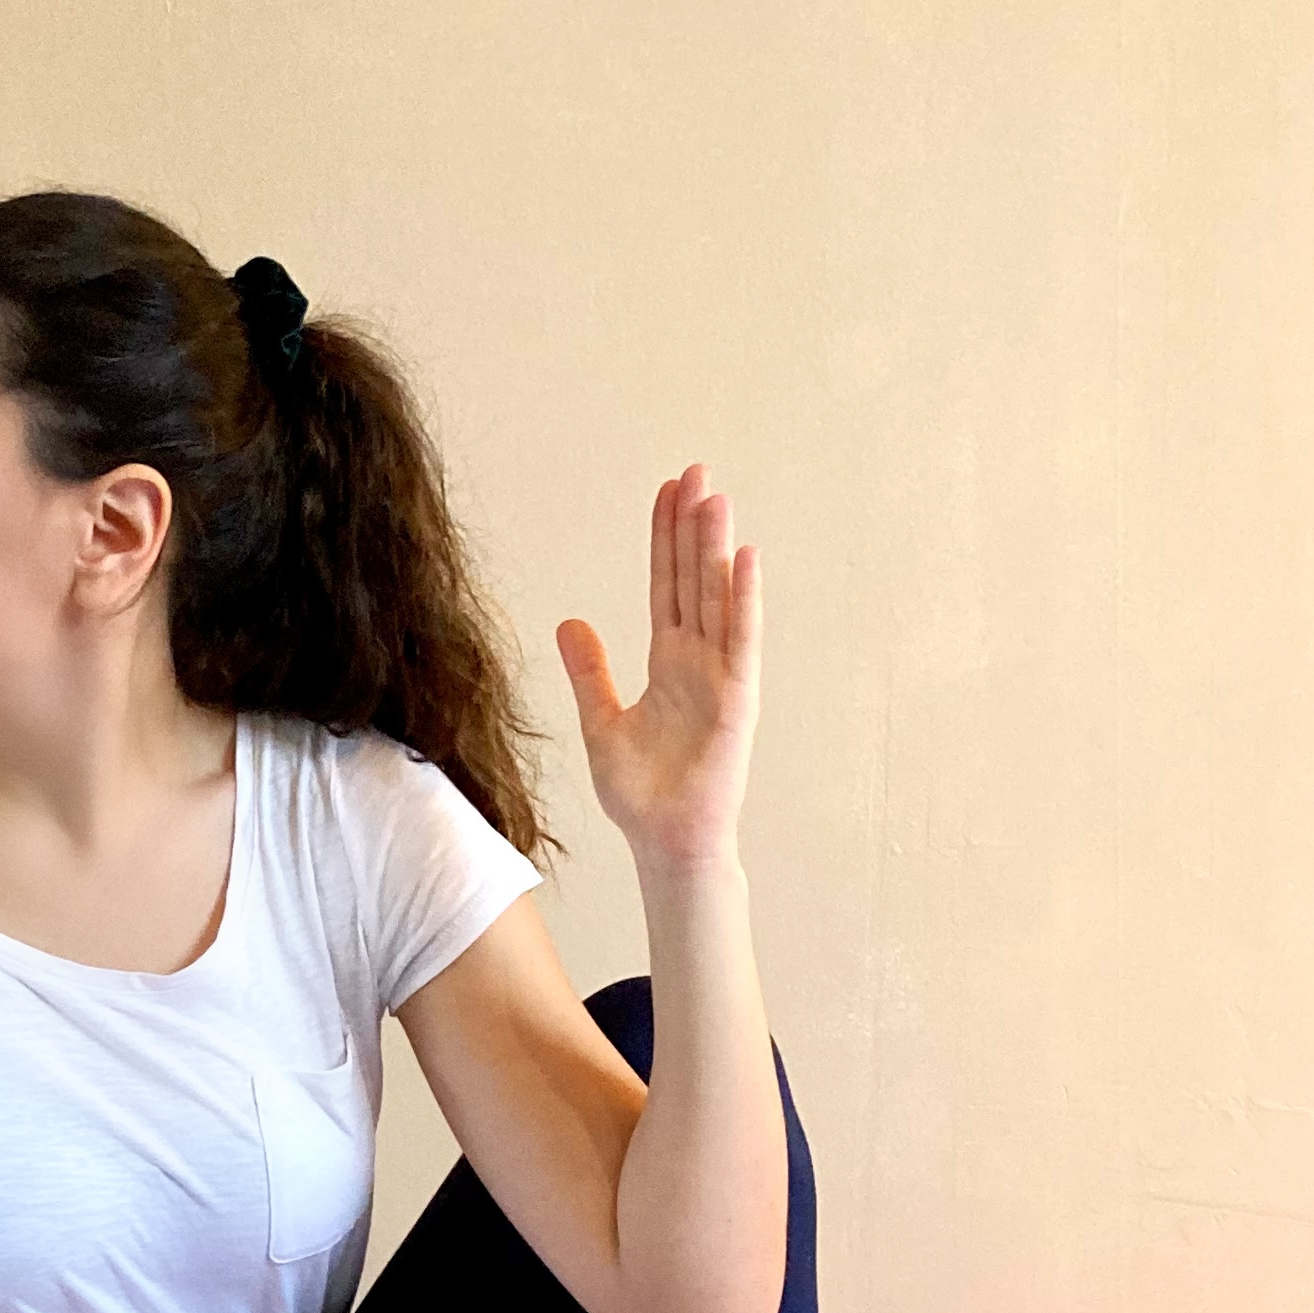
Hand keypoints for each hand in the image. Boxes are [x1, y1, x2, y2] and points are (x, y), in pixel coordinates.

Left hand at [556, 461, 761, 871]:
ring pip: (718, 598)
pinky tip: (744, 557)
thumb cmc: (642, 793)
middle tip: (696, 471)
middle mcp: (698, 660)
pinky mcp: (737, 700)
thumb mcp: (601, 723)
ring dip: (717, 548)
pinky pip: (740, 640)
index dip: (665, 539)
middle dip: (693, 526)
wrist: (667, 842)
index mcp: (668, 662)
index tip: (668, 492)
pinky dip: (743, 599)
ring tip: (717, 496)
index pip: (666, 585)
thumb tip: (569, 622)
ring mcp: (721, 676)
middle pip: (693, 578)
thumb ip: (588, 672)